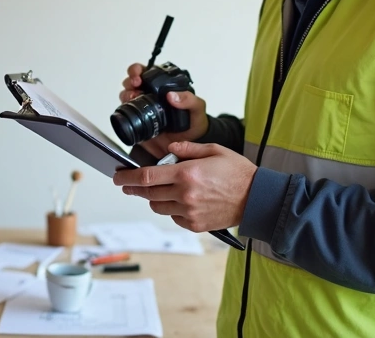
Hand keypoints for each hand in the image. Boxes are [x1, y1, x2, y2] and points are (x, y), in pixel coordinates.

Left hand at [112, 141, 256, 232]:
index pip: (147, 176)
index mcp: (187, 174)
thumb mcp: (213, 150)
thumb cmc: (237, 173)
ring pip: (158, 206)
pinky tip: (179, 201)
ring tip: (159, 190)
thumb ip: (187, 149)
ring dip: (154, 198)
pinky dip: (171, 209)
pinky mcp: (195, 224)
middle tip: (127, 184)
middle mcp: (185, 194)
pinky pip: (173, 217)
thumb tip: (169, 150)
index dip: (127, 177)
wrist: (257, 198)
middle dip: (134, 188)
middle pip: (148, 193)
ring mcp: (189, 212)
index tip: (117, 176)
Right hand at [119, 62, 208, 157]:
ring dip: (126, 94)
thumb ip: (189, 100)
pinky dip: (124, 109)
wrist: (185, 147)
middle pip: (132, 81)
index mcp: (163, 87)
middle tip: (135, 84)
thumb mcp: (197, 109)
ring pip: (126, 94)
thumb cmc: (192, 124)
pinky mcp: (135, 120)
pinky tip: (130, 111)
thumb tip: (172, 95)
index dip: (139, 71)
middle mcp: (149, 94)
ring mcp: (141, 107)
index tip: (140, 76)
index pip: (147, 72)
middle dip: (130, 80)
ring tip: (133, 98)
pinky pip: (125, 112)